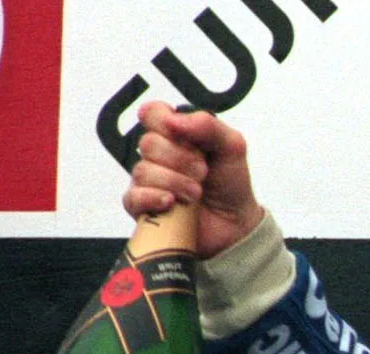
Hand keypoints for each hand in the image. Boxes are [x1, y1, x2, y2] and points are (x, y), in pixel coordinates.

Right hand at [122, 102, 264, 259]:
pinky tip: (172, 203)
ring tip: (196, 193)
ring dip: (176, 182)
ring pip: (143, 170)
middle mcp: (157, 155)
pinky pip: (133, 197)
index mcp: (175, 134)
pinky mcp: (141, 206)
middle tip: (203, 172)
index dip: (165, 121)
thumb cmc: (230, 184)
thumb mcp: (232, 147)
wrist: (235, 224)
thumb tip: (174, 119)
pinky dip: (155, 198)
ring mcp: (147, 180)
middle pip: (149, 143)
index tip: (186, 137)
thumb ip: (208, 126)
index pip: (152, 113)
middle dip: (182, 159)